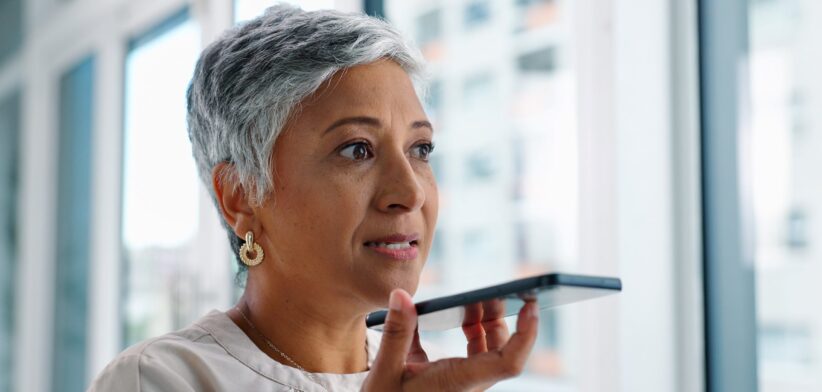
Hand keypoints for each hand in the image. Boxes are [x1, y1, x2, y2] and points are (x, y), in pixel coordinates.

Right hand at [361, 289, 538, 391]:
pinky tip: (455, 314)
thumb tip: (401, 295)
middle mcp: (467, 384)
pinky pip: (474, 354)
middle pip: (502, 349)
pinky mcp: (452, 380)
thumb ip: (395, 333)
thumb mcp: (383, 373)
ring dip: (485, 322)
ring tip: (473, 299)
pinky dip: (471, 331)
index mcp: (457, 383)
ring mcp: (462, 383)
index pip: (507, 363)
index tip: (532, 307)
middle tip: (498, 290)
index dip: (526, 336)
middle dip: (502, 317)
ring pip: (490, 351)